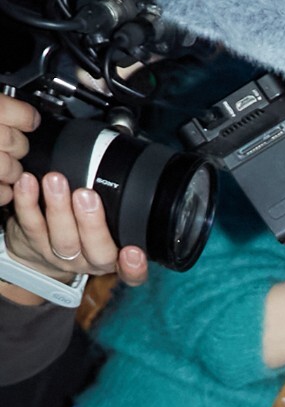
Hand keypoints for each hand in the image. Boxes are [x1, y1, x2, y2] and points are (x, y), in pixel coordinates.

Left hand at [3, 148, 150, 297]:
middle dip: (92, 223)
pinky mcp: (33, 243)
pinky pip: (30, 224)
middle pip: (97, 251)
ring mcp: (60, 255)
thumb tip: (122, 132)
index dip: (134, 266)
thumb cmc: (78, 226)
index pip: (132, 273)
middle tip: (86, 195)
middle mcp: (90, 259)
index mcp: (114, 256)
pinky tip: (27, 182)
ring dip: (58, 208)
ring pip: (62, 239)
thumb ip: (117, 181)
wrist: (37, 252)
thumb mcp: (106, 213)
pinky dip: (27, 202)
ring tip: (55, 181)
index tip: (132, 251)